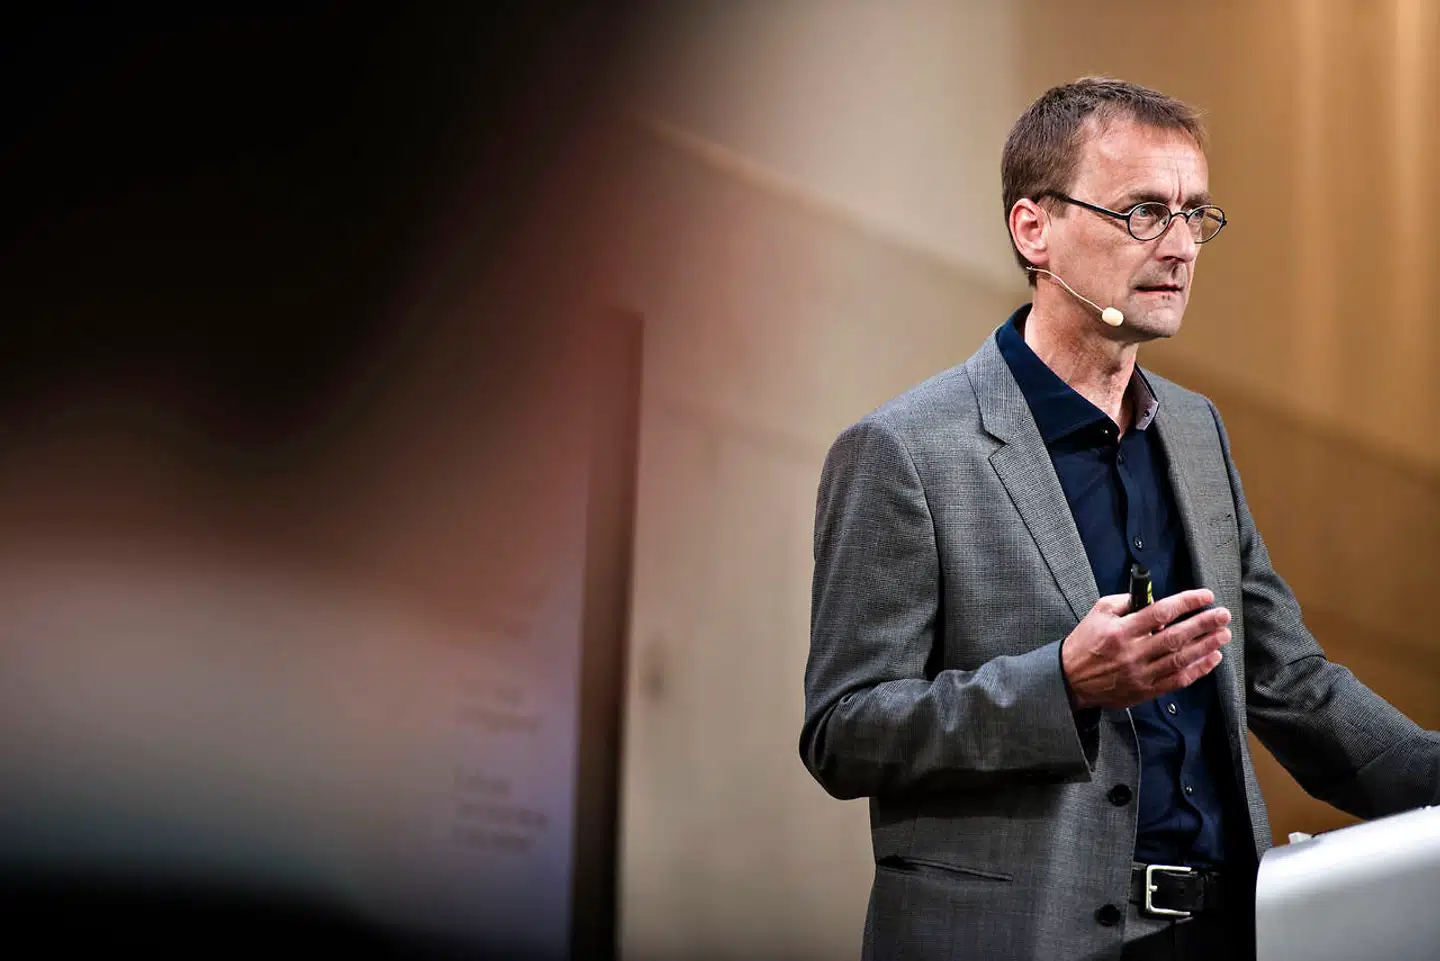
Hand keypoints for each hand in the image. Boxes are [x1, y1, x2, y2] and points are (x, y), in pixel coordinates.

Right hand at [1061, 589, 1231, 709]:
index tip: (1205, 596)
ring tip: (1223, 634)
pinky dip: (1198, 670)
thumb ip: (1126, 602)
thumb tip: (1154, 599)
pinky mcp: (1145, 690)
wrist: (1070, 679)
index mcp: (1120, 630)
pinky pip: (1177, 680)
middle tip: (1223, 615)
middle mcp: (1132, 652)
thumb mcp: (1098, 613)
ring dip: (1206, 646)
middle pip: (1176, 636)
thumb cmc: (1085, 642)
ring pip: (1181, 659)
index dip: (1186, 602)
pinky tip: (1211, 659)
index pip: (1160, 612)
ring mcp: (1140, 674)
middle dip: (1204, 624)